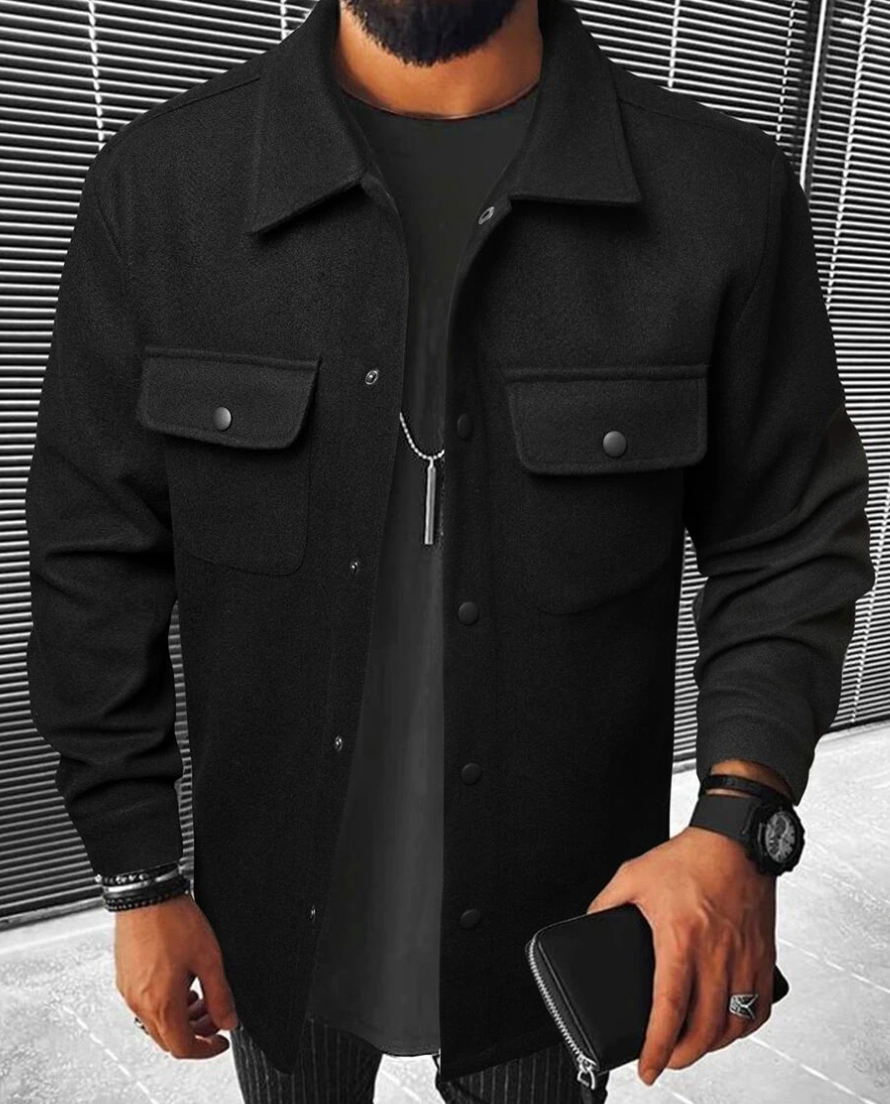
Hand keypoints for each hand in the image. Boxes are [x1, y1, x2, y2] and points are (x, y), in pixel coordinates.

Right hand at [114, 893, 238, 1058]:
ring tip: (201, 997)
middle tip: (214, 1017)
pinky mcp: (125, 977)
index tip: (221, 1041)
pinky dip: (166, 1003)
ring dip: (181, 1018)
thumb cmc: (173, 921)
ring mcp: (129, 990)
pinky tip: (181, 982)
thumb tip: (228, 1020)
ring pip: (156, 1022)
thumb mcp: (209, 959)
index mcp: (161, 1003)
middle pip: (168, 1039)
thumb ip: (220, 995)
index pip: (183, 1048)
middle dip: (196, 1033)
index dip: (206, 1050)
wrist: (145, 894)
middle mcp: (140, 1003)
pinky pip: (145, 1004)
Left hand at [586, 826, 776, 1085]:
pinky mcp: (763, 956)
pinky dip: (745, 1027)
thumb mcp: (632, 875)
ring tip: (693, 1046)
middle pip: (705, 1029)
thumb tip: (588, 924)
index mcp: (680, 938)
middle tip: (666, 1060)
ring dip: (714, 1046)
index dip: (657, 1047)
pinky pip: (760, 1007)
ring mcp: (744, 958)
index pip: (669, 1009)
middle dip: (683, 1056)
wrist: (736, 839)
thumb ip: (606, 903)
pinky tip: (729, 1026)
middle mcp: (716, 954)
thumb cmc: (688, 856)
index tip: (647, 1069)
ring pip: (735, 1025)